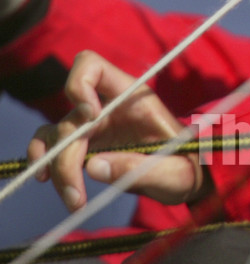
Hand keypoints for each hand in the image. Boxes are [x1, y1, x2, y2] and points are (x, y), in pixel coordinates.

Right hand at [27, 51, 205, 209]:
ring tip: (74, 200)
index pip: (93, 67)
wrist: (185, 177)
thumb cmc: (186, 166)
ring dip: (53, 167)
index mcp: (133, 97)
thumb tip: (92, 167)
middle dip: (66, 160)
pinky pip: (49, 148)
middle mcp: (107, 107)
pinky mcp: (84, 147)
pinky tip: (48, 182)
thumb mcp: (174, 172)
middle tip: (78, 196)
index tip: (91, 117)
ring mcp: (93, 127)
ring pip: (54, 137)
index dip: (80, 84)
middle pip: (70, 120)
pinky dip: (43, 163)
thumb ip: (139, 168)